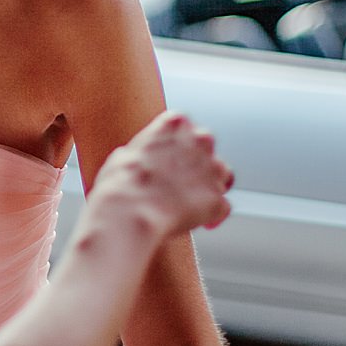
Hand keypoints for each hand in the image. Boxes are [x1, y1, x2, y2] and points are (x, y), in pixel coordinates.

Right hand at [90, 112, 232, 236]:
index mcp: (176, 123)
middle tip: (182, 180)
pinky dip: (214, 215)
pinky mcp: (217, 198)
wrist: (130, 212)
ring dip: (210, 186)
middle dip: (198, 163)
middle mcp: (200, 140)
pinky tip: (202, 223)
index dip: (178, 144)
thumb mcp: (124, 155)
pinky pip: (222, 207)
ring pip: (222, 175)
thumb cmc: (122, 184)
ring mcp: (212, 169)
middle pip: (207, 148)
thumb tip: (140, 161)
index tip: (172, 155)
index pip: (185, 126)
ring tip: (194, 202)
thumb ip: (144, 152)